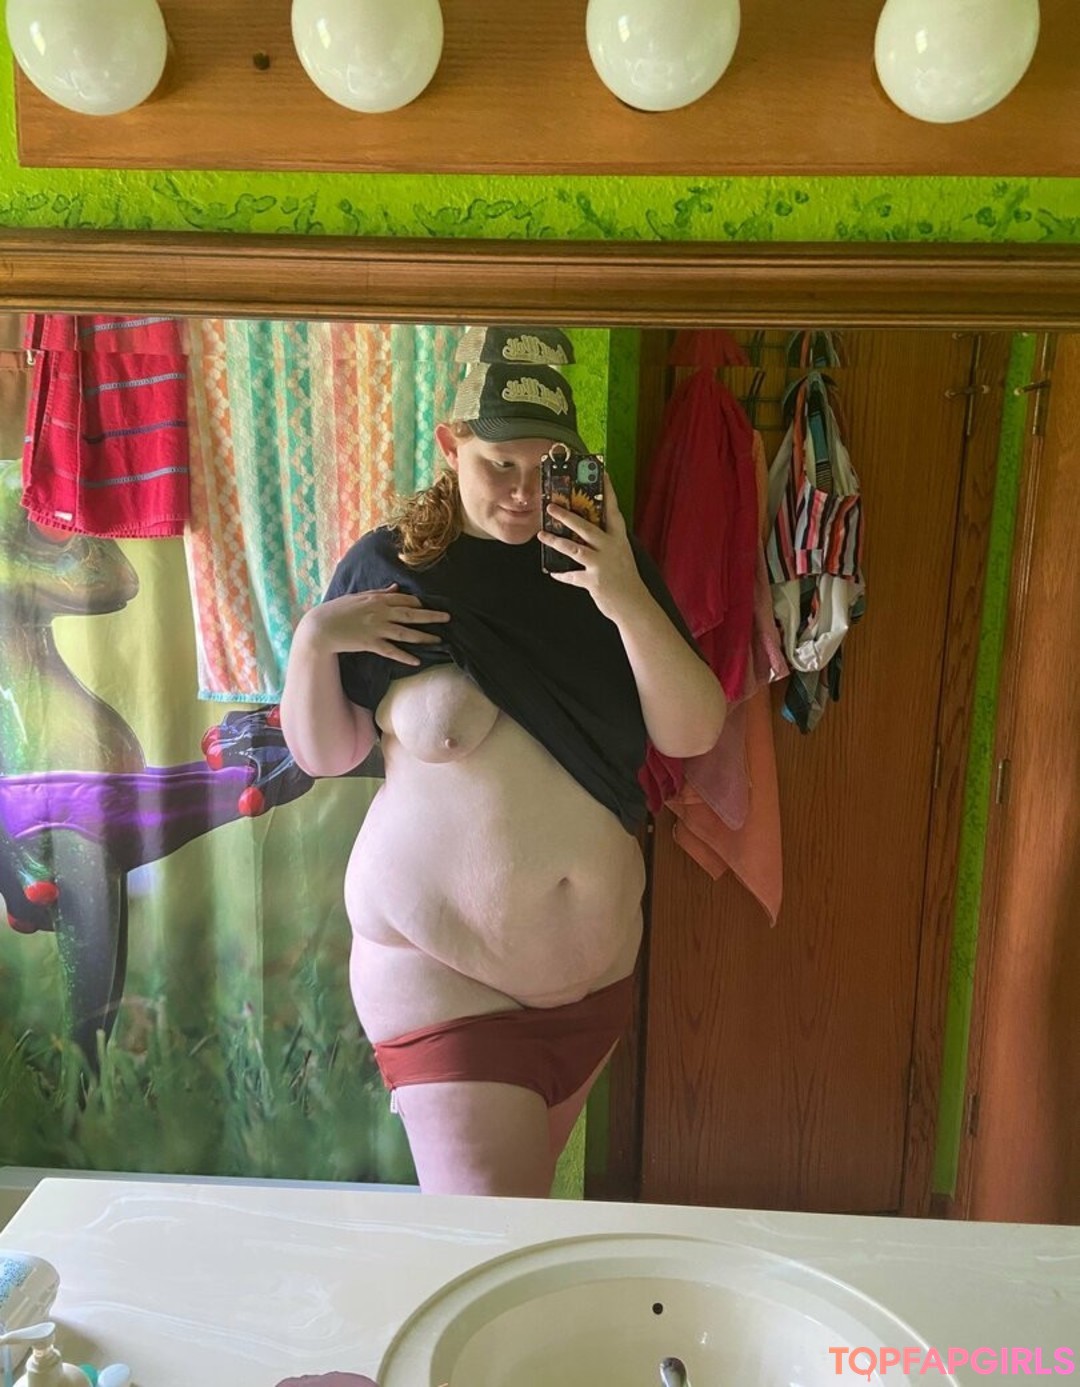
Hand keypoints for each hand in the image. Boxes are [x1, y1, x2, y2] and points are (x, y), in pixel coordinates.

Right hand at [303, 583, 449, 666]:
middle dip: (431, 616)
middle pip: (411, 614)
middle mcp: (380, 612)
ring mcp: (376, 628)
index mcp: (377, 599)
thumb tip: (395, 587)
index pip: (405, 599)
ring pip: (405, 633)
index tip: (431, 607)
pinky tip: (417, 660)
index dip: (420, 604)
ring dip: (423, 637)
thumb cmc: (337, 610)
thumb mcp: (358, 596)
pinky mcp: (370, 643)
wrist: (320, 627)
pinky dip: (404, 656)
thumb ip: (379, 592)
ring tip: (439, 640)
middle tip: (448, 618)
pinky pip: (391, 650)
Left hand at [538, 474, 648, 622]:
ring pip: (574, 549)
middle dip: (567, 516)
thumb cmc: (625, 576)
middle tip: (551, 507)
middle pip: (586, 527)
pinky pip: (572, 575)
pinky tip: (553, 572)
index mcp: (619, 538)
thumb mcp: (620, 553)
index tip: (602, 472)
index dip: (608, 491)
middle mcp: (611, 548)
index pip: (613, 510)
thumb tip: (584, 529)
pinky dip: (562, 574)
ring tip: (541, 535)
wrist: (633, 604)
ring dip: (556, 541)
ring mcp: (602, 564)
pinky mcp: (594, 581)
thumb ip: (606, 540)